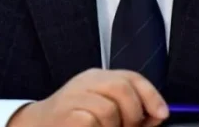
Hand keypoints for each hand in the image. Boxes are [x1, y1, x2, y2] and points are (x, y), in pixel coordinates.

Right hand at [8, 68, 169, 126]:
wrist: (36, 126)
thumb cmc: (76, 121)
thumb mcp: (105, 110)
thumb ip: (132, 112)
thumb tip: (159, 114)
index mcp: (97, 77)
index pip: (131, 77)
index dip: (150, 95)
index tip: (162, 114)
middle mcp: (85, 82)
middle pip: (121, 88)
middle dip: (133, 113)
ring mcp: (73, 96)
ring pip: (109, 109)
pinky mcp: (65, 114)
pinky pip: (92, 121)